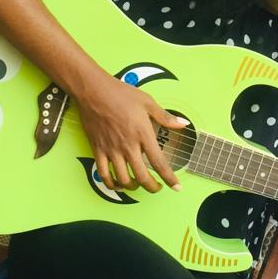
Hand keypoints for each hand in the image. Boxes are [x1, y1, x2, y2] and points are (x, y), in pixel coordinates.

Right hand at [75, 70, 186, 193]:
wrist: (94, 91)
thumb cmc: (121, 94)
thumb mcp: (147, 102)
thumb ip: (165, 117)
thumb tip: (183, 123)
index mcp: (143, 134)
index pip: (159, 163)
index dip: (169, 178)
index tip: (176, 187)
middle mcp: (128, 146)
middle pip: (142, 177)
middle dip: (152, 187)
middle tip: (157, 187)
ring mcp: (111, 150)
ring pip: (123, 179)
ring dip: (133, 187)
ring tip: (138, 184)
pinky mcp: (98, 150)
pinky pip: (103, 174)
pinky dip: (111, 183)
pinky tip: (117, 184)